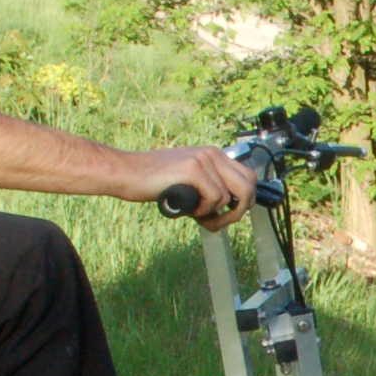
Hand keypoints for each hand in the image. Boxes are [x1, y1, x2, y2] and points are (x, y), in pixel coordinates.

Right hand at [131, 145, 262, 229]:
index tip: (230, 214)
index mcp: (213, 155)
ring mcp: (204, 159)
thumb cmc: (154, 182)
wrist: (126, 173)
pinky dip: (203, 211)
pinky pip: (215, 199)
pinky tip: (187, 209)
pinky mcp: (193, 169)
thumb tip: (231, 211)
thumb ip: (209, 190)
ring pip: (231, 197)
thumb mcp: (188, 182)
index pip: (248, 176)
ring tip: (198, 217)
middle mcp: (212, 154)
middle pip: (248, 186)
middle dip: (239, 210)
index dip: (245, 200)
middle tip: (220, 222)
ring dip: (217, 215)